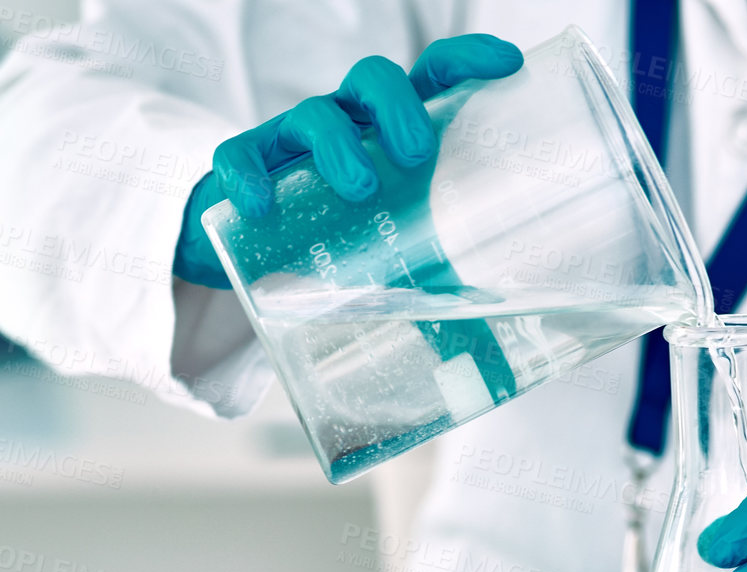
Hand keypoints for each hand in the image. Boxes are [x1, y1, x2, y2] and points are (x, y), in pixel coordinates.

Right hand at [172, 34, 523, 287]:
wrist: (250, 256)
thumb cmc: (336, 242)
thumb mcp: (389, 250)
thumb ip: (431, 276)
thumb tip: (486, 335)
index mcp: (389, 133)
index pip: (430, 75)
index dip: (466, 61)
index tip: (507, 64)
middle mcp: (345, 122)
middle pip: (373, 81)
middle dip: (398, 108)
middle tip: (417, 154)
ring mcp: (291, 140)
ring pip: (314, 115)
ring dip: (339, 144)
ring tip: (359, 188)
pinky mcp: (243, 165)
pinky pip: (240, 156)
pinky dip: (249, 178)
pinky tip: (262, 208)